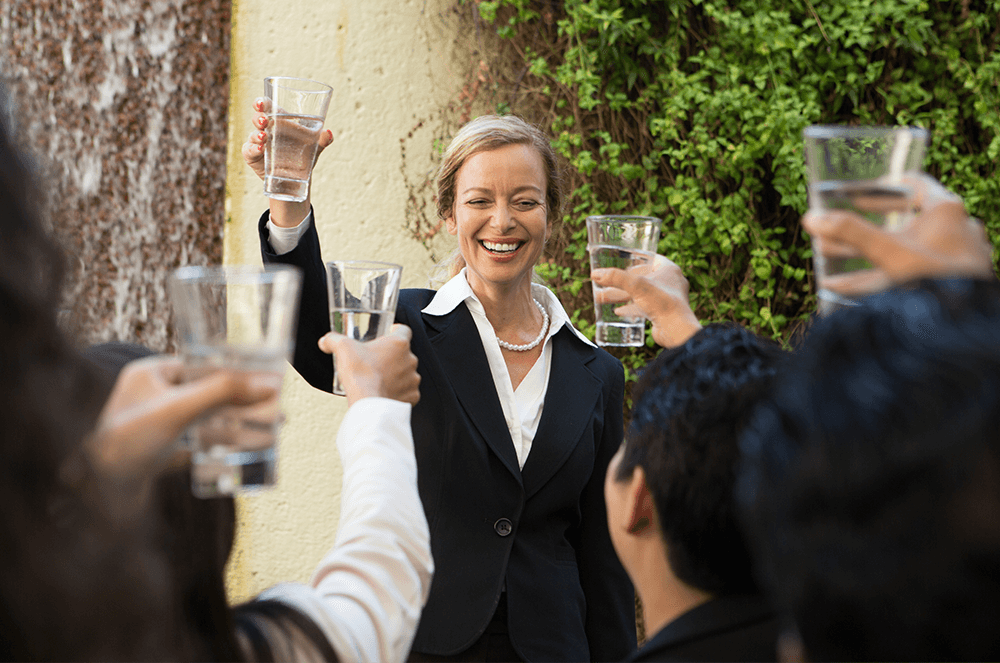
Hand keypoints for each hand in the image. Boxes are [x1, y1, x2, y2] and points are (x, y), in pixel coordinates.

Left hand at [88, 356, 278, 483]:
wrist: (89, 499)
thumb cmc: (123, 444)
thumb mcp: (178, 409)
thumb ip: (224, 391)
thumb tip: (270, 382)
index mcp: (148, 376)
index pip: (201, 366)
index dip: (235, 373)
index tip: (267, 382)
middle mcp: (149, 399)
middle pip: (208, 395)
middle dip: (244, 404)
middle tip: (277, 412)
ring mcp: (152, 430)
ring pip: (204, 424)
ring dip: (237, 429)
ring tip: (269, 436)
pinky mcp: (154, 459)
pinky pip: (193, 451)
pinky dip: (218, 453)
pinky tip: (239, 459)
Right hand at [241, 97, 333, 227]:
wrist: (297, 180)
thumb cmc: (303, 156)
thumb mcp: (315, 147)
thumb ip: (322, 140)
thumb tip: (329, 133)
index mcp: (279, 120)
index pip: (267, 106)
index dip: (261, 102)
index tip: (261, 103)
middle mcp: (266, 129)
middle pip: (257, 118)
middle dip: (258, 117)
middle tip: (264, 121)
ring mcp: (258, 142)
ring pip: (253, 134)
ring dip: (257, 134)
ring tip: (264, 137)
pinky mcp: (253, 156)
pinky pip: (249, 151)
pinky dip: (253, 149)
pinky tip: (260, 149)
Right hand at [319, 324, 420, 405]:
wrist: (368, 403)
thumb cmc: (360, 374)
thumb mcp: (342, 348)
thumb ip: (333, 340)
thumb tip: (325, 341)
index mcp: (399, 343)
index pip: (403, 330)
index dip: (394, 331)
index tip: (386, 335)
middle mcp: (410, 360)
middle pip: (403, 353)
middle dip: (391, 356)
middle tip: (375, 360)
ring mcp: (413, 379)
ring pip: (406, 372)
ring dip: (396, 374)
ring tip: (379, 378)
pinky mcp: (412, 396)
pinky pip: (407, 391)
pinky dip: (398, 391)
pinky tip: (385, 391)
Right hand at [591, 254, 702, 348]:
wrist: (676, 329)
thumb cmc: (663, 302)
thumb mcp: (636, 285)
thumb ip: (615, 278)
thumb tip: (595, 274)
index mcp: (669, 269)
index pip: (650, 259)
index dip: (635, 259)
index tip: (621, 261)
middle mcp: (670, 282)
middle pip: (642, 278)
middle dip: (622, 282)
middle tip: (606, 283)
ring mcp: (667, 299)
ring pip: (641, 294)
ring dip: (624, 295)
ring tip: (605, 297)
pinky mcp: (662, 313)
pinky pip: (644, 307)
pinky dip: (631, 308)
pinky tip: (619, 311)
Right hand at [804, 174, 994, 294]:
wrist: (963, 322)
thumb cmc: (934, 278)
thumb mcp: (887, 251)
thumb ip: (850, 233)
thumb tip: (811, 219)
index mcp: (946, 211)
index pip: (913, 184)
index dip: (881, 190)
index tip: (856, 198)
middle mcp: (955, 230)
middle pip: (901, 222)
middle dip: (861, 231)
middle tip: (835, 234)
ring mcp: (953, 259)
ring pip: (901, 252)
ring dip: (863, 257)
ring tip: (830, 265)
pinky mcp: (950, 283)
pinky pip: (908, 276)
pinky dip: (878, 280)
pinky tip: (844, 293)